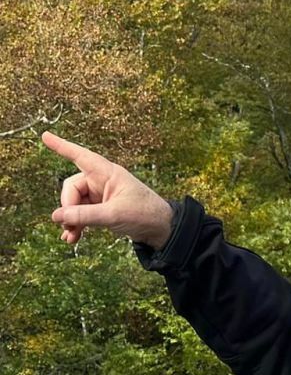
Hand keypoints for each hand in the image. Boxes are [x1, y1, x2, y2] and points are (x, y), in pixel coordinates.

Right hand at [42, 132, 173, 248]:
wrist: (161, 228)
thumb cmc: (144, 214)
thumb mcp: (112, 214)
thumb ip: (83, 215)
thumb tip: (55, 215)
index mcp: (108, 173)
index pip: (80, 156)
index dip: (62, 146)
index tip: (45, 136)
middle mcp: (102, 180)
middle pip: (71, 188)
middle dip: (68, 208)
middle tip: (70, 226)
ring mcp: (101, 194)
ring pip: (74, 203)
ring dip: (70, 220)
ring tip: (71, 237)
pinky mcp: (101, 207)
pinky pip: (80, 213)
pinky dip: (75, 225)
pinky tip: (72, 238)